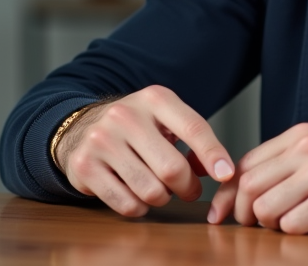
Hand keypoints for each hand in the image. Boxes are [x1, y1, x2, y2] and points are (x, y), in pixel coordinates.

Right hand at [56, 85, 234, 216]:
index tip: (226, 175)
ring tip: (159, 189)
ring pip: (150, 191)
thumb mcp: (165, 121)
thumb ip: (193, 142)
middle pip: (172, 169)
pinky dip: (139, 208)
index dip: (213, 154)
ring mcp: (102, 140)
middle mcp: (126, 115)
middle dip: (187, 187)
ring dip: (162, 198)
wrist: (81, 127)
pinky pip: (126, 204)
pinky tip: (137, 195)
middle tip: (188, 190)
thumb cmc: (136, 127)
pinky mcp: (85, 166)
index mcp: (155, 99)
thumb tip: (220, 171)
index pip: (193, 128)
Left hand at [207, 123, 307, 233]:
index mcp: (300, 135)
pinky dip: (295, 231)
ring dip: (271, 225)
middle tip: (252, 227)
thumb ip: (287, 164)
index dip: (228, 192)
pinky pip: (293, 223)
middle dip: (243, 213)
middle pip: (250, 185)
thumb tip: (244, 190)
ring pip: (266, 207)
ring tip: (289, 223)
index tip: (220, 213)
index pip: (246, 163)